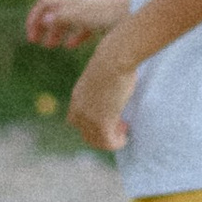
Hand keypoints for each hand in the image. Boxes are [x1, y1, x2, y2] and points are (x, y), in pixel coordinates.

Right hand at [25, 0, 127, 50]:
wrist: (135, 14)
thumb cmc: (108, 14)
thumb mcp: (83, 16)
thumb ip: (63, 18)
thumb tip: (44, 20)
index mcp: (70, 1)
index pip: (44, 3)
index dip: (34, 17)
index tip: (30, 35)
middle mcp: (77, 4)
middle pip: (53, 11)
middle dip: (41, 25)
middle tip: (35, 42)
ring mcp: (89, 12)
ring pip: (66, 20)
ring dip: (55, 32)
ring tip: (49, 46)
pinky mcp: (99, 20)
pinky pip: (80, 27)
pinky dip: (72, 36)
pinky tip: (70, 46)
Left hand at [67, 29, 137, 154]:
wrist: (114, 59)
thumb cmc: (113, 58)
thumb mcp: (103, 74)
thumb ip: (103, 84)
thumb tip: (114, 82)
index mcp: (77, 97)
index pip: (75, 121)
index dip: (91, 124)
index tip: (110, 116)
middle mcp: (78, 109)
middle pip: (85, 135)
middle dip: (102, 134)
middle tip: (121, 125)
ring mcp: (88, 117)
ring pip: (96, 141)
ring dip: (110, 139)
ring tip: (124, 130)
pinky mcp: (102, 123)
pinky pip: (108, 143)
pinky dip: (117, 143)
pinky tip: (126, 137)